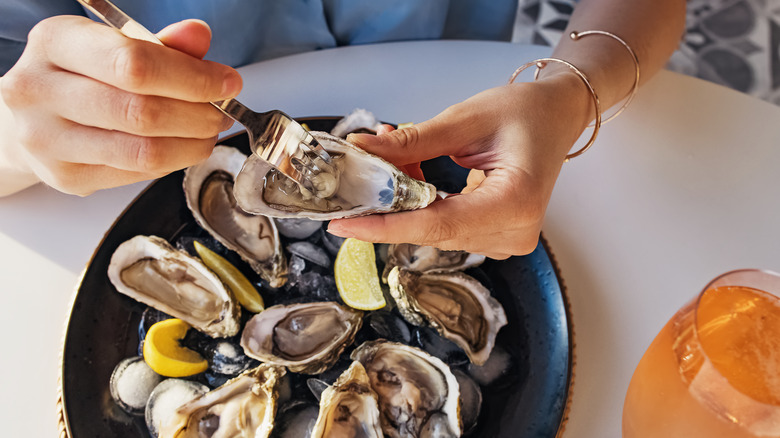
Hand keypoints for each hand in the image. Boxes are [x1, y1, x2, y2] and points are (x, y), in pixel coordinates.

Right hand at [0, 16, 240, 195]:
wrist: (31, 115)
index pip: (135, 65)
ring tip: (207, 132)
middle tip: (221, 113)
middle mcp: (39, 90)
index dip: (192, 78)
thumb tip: (198, 35)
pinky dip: (171, 162)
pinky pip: (136, 174)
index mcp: (55, 43)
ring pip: (143, 151)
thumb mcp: (115, 44)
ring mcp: (47, 139)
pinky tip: (180, 147)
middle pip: (142, 112)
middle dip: (198, 115)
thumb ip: (162, 45)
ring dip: (192, 144)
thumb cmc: (79, 75)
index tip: (225, 84)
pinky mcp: (64, 176)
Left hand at [327, 73, 590, 258]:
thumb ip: (413, 142)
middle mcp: (514, 232)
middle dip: (390, 204)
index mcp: (516, 202)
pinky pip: (447, 228)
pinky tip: (413, 176)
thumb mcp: (467, 119)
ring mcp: (508, 240)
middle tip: (360, 171)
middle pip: (432, 231)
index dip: (385, 226)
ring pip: (435, 231)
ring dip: (406, 201)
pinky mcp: (498, 237)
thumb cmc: (525, 111)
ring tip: (396, 159)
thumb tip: (362, 150)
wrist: (557, 116)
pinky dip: (423, 204)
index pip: (437, 224)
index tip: (344, 224)